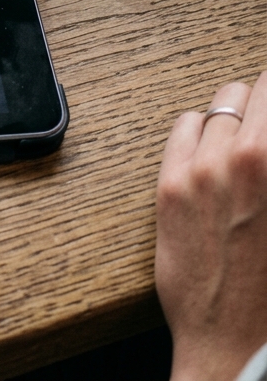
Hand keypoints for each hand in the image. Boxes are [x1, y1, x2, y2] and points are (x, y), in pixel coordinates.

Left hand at [155, 76, 266, 379]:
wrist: (236, 339)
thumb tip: (266, 140)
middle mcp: (248, 160)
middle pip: (253, 89)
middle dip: (263, 104)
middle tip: (263, 124)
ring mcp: (205, 169)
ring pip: (219, 105)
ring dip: (233, 117)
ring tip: (242, 143)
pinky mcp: (171, 183)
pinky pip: (184, 125)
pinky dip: (199, 129)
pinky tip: (209, 151)